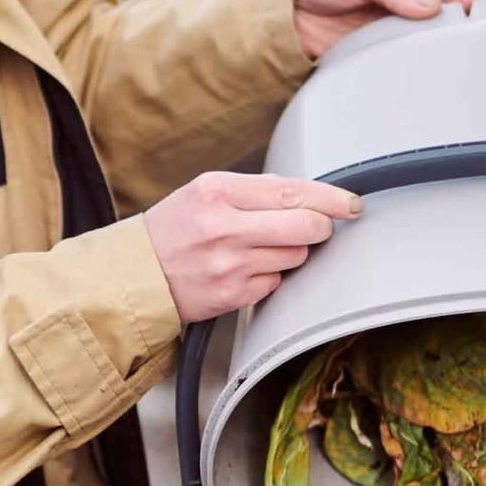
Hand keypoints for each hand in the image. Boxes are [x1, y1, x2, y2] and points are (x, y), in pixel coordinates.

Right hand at [144, 171, 361, 323]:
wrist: (135, 276)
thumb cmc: (172, 230)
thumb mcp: (204, 192)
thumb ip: (254, 192)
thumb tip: (309, 198)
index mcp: (217, 191)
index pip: (291, 191)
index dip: (330, 198)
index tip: (350, 203)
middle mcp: (224, 226)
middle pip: (305, 226)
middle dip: (320, 227)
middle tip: (316, 227)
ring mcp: (230, 264)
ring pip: (294, 256)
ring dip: (290, 252)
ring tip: (259, 248)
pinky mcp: (233, 295)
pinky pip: (276, 282)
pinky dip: (270, 275)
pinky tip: (246, 269)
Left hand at [292, 0, 482, 59]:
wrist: (287, 9)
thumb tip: (429, 7)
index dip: (476, 1)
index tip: (483, 19)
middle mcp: (412, 5)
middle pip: (450, 22)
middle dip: (461, 35)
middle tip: (467, 50)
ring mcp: (397, 31)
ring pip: (430, 47)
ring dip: (437, 56)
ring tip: (445, 68)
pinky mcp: (381, 54)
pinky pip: (404, 65)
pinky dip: (413, 72)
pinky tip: (417, 80)